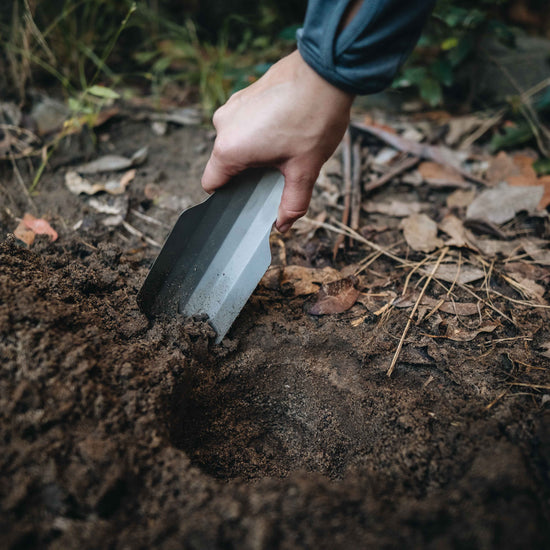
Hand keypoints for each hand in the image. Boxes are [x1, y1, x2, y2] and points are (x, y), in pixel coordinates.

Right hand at [201, 50, 353, 231]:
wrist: (326, 69)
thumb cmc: (314, 118)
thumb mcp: (305, 169)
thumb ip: (292, 203)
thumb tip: (283, 225)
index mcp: (230, 149)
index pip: (211, 184)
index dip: (229, 196)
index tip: (249, 196)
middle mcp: (223, 125)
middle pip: (226, 163)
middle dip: (249, 172)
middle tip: (280, 170)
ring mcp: (232, 105)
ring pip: (236, 141)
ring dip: (256, 150)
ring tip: (287, 146)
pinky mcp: (244, 93)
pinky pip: (244, 122)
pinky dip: (259, 130)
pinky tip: (285, 128)